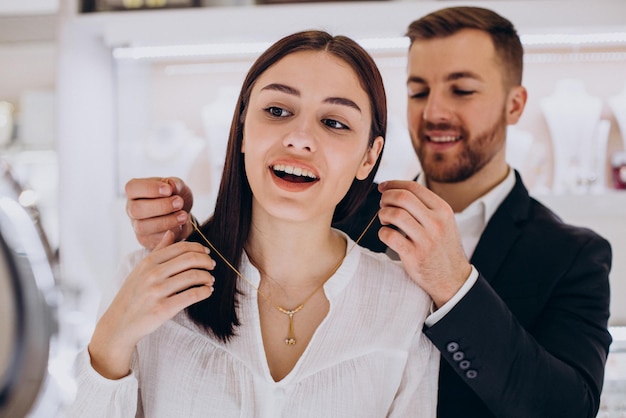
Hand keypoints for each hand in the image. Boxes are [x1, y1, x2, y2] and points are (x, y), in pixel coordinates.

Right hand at [88, 230, 215, 379]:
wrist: (119, 324)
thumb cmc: (133, 295)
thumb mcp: (140, 269)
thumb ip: (158, 250)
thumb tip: (171, 232)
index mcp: (148, 261)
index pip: (181, 247)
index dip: (199, 248)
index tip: (206, 253)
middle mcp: (152, 274)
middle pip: (190, 259)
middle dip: (206, 261)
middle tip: (212, 266)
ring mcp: (157, 291)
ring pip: (194, 276)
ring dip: (207, 277)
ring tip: (210, 280)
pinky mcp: (163, 308)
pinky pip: (192, 295)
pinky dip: (205, 291)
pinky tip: (207, 291)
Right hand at [125, 177, 194, 249]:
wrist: (182, 215)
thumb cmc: (175, 197)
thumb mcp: (178, 187)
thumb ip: (175, 184)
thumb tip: (170, 184)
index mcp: (135, 191)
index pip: (132, 188)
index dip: (150, 189)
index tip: (169, 190)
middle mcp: (131, 208)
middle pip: (136, 209)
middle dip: (161, 206)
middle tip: (179, 202)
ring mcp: (136, 225)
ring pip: (143, 226)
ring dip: (166, 221)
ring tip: (183, 215)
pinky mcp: (145, 239)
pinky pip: (153, 239)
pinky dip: (170, 232)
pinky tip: (180, 225)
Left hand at [377, 180, 471, 307]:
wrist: (453, 278)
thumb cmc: (442, 247)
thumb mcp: (444, 222)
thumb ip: (426, 206)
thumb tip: (396, 190)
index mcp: (443, 210)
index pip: (414, 187)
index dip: (394, 184)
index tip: (383, 188)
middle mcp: (436, 223)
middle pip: (403, 198)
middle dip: (386, 198)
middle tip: (382, 204)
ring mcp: (426, 240)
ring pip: (395, 215)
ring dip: (383, 214)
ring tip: (384, 220)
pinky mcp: (414, 255)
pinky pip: (389, 236)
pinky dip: (382, 232)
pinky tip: (386, 234)